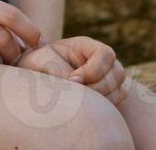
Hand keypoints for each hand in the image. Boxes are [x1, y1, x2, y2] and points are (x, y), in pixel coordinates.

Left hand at [13, 36, 127, 105]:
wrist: (35, 80)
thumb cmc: (36, 65)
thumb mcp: (39, 60)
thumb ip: (55, 66)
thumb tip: (74, 82)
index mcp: (87, 46)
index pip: (105, 54)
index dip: (93, 69)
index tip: (73, 80)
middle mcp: (102, 61)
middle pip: (117, 73)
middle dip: (98, 87)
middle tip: (77, 95)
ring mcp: (108, 78)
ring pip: (120, 90)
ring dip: (103, 99)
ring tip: (79, 103)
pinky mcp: (108, 95)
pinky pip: (117, 102)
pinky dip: (105, 108)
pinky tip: (86, 110)